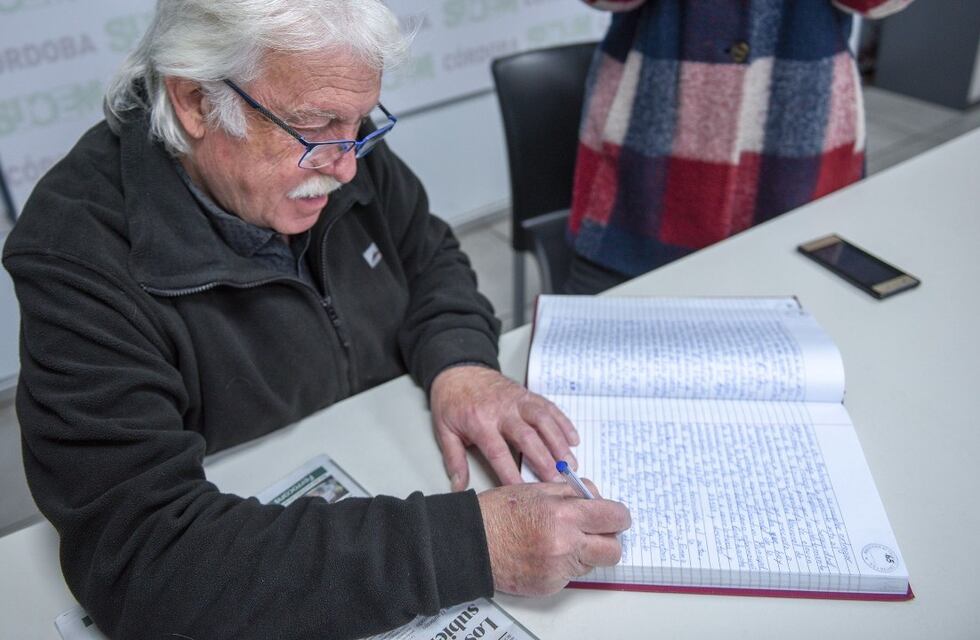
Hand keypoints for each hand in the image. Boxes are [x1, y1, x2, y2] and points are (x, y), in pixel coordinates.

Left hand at [430, 366, 578, 490]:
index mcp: (479, 422)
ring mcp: (517, 400)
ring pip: (543, 420)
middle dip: (544, 460)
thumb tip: (459, 487)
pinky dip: (563, 423)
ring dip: (559, 443)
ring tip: (570, 464)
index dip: (511, 473)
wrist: (459, 369)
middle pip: (527, 437)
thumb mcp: (444, 431)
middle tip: (556, 481)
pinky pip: (549, 407)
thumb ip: (454, 460)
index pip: (498, 452)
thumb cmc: (452, 401)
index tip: (523, 491)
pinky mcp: (528, 394)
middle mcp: (502, 410)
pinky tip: (573, 440)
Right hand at [477, 480, 629, 595]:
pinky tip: (545, 553)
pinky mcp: (550, 585)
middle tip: (595, 532)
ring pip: (592, 563)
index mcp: (564, 513)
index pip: (614, 518)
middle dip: (608, 539)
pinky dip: (564, 565)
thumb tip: (596, 497)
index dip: (617, 516)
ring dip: (585, 552)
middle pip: (613, 550)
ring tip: (560, 540)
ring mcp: (558, 568)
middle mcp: (565, 543)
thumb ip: (571, 492)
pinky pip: (572, 576)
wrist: (470, 542)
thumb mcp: (536, 489)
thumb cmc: (498, 513)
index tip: (613, 516)